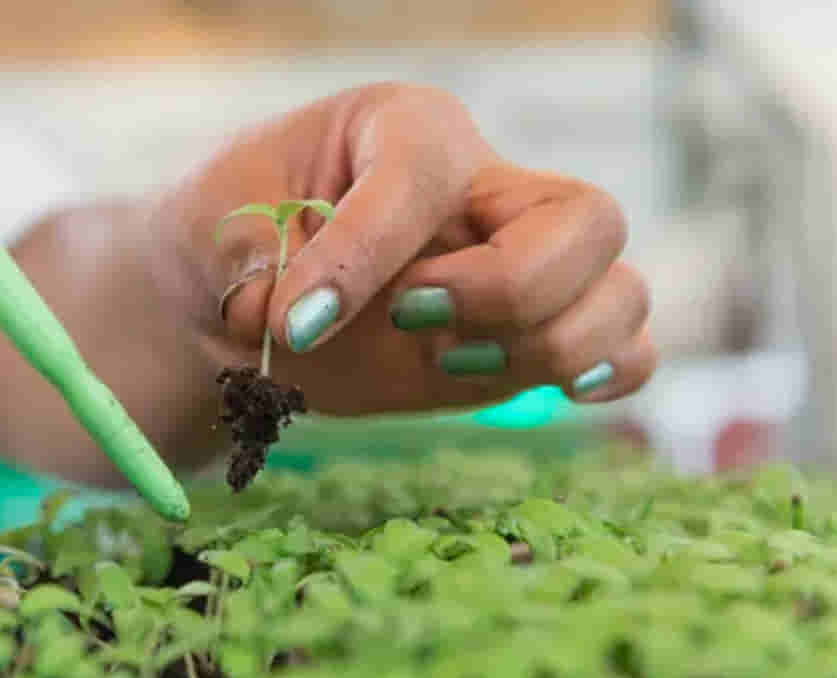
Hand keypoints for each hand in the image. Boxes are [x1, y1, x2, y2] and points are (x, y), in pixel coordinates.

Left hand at [151, 83, 654, 416]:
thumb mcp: (212, 227)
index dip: (367, 252)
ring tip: (451, 362)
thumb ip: (248, 259)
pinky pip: (624, 349)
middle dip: (506, 288)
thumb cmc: (228, 239)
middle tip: (409, 319)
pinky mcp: (522, 340)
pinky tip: (548, 389)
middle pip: (586, 219)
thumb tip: (290, 312)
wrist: (237, 302)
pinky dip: (605, 373)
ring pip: (620, 290)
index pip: (427, 174)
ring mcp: (516, 266)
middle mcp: (484, 189)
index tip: (297, 324)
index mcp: (406, 130)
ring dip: (548, 344)